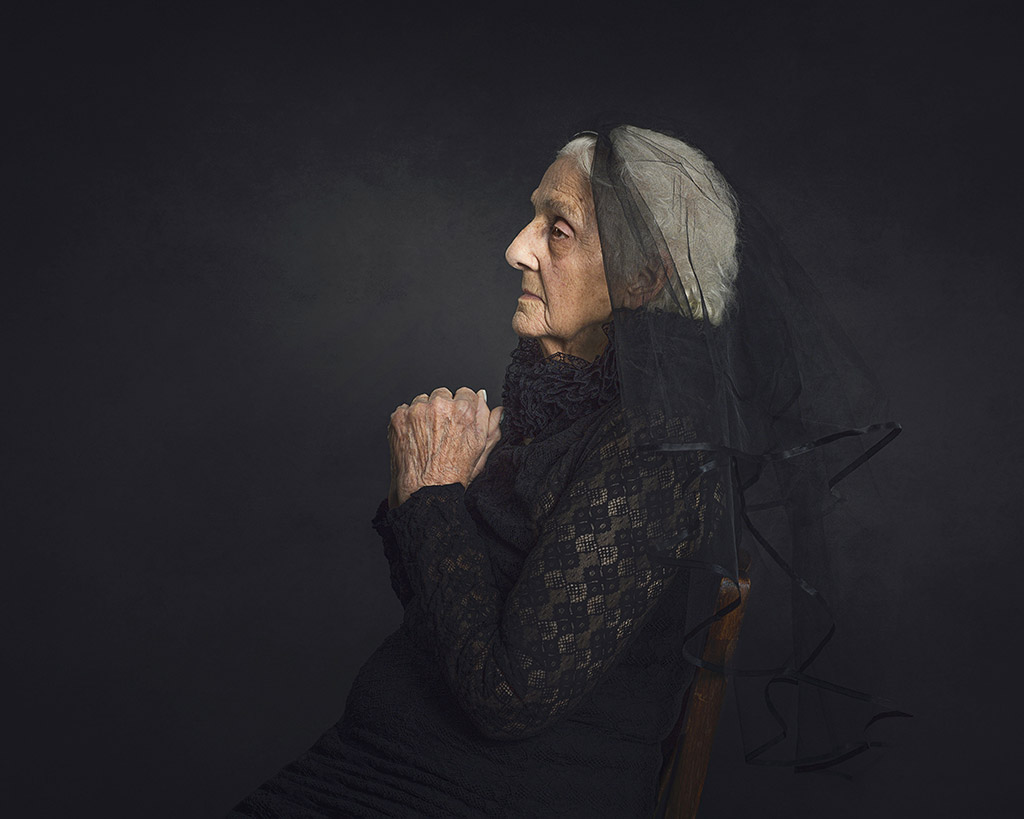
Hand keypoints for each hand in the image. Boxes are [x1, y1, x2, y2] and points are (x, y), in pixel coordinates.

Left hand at [388, 387, 501, 507]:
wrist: (425, 491)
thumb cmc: (454, 474)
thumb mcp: (481, 449)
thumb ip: (490, 423)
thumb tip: (497, 409)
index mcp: (464, 411)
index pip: (465, 392)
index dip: (462, 408)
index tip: (457, 421)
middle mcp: (441, 406)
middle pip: (443, 394)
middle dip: (443, 409)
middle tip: (441, 432)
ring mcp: (418, 410)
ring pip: (423, 400)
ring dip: (424, 413)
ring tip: (427, 436)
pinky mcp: (400, 416)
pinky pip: (406, 409)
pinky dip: (408, 420)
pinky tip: (415, 437)